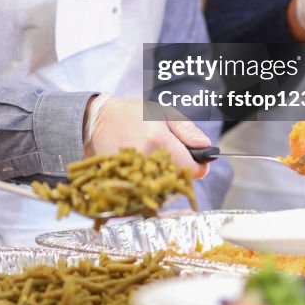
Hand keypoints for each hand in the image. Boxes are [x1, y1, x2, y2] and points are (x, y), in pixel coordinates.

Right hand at [84, 97, 210, 177]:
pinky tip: (145, 169)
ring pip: (164, 188)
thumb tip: (207, 147)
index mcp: (160, 140)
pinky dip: (150, 184)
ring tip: (155, 160)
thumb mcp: (164, 113)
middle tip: (170, 155)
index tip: (194, 158)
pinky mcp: (124, 182)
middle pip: (179, 180)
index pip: (193, 169)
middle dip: (180, 170)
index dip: (198, 165)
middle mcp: (147, 159)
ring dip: (165, 178)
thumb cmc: (132, 114)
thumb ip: (188, 131)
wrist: (97, 121)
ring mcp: (134, 173)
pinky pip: (148, 192)